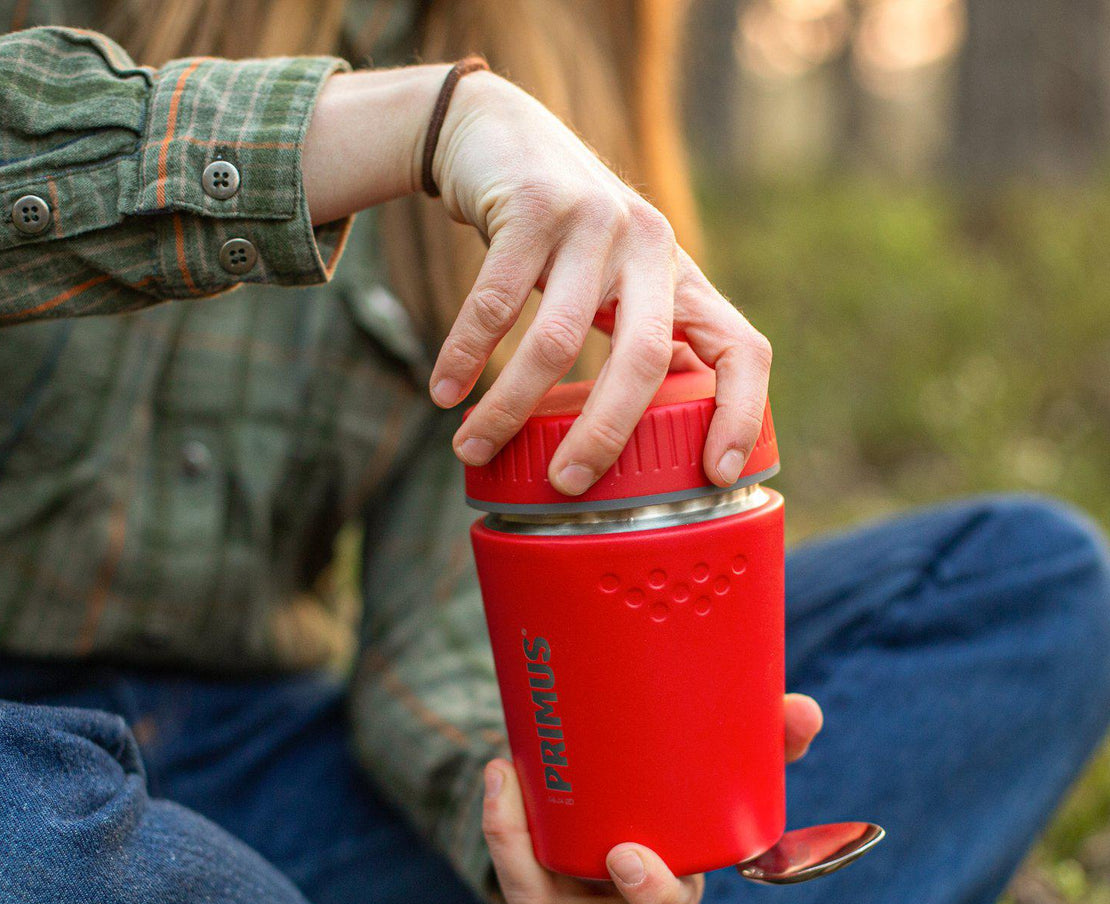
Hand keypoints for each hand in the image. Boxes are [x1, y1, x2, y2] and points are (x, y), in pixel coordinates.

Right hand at [429, 71, 772, 495]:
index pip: (741, 348)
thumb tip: (643, 433)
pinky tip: (444, 393)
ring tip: (471, 448)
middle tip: (565, 484)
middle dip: (604, 434)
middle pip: (643, 361)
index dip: (742, 413)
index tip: (717, 474)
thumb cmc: (562, 234)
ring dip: (509, 406)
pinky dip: (465, 355)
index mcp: (680, 278)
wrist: (501, 135)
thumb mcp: (617, 278)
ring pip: (557, 341)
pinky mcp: (535, 205)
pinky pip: (496, 304)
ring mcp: (595, 223)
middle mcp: (651, 247)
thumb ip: (639, 336)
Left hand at [482, 694, 822, 903]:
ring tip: (510, 777)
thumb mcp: (712, 768)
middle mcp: (617, 903)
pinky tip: (500, 774)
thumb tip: (804, 710)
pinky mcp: (534, 879)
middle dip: (572, 881)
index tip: (630, 857)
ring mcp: (572, 899)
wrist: (598, 806)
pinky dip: (501, 828)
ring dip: (516, 843)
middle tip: (586, 834)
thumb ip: (763, 741)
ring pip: (538, 899)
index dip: (654, 891)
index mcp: (668, 879)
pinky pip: (512, 871)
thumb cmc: (667, 795)